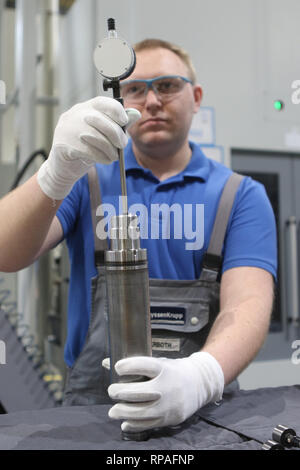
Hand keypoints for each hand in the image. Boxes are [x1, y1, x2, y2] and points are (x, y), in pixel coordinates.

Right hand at [37, 96, 140, 199]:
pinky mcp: (64, 144)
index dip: (116, 111)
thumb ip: (118, 123)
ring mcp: (68, 129)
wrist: (64, 165)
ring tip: (114, 156)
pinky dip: (101, 157)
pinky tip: (105, 160)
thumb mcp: (102, 133)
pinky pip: (88, 150)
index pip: (102, 102)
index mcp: (85, 107)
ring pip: (96, 137)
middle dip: (116, 134)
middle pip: (101, 120)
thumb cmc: (87, 146)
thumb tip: (136, 114)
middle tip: (122, 145)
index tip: (125, 121)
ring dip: (110, 149)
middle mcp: (75, 115)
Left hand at [107, 352, 223, 431]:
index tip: (117, 367)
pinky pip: (149, 424)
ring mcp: (169, 405)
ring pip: (142, 412)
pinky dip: (134, 425)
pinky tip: (125, 422)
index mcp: (165, 369)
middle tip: (111, 391)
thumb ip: (135, 365)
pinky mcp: (170, 418)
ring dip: (123, 412)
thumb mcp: (159, 363)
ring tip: (113, 411)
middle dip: (120, 392)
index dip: (129, 366)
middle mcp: (167, 387)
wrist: (200, 384)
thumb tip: (107, 363)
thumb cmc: (173, 371)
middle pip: (139, 392)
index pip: (145, 366)